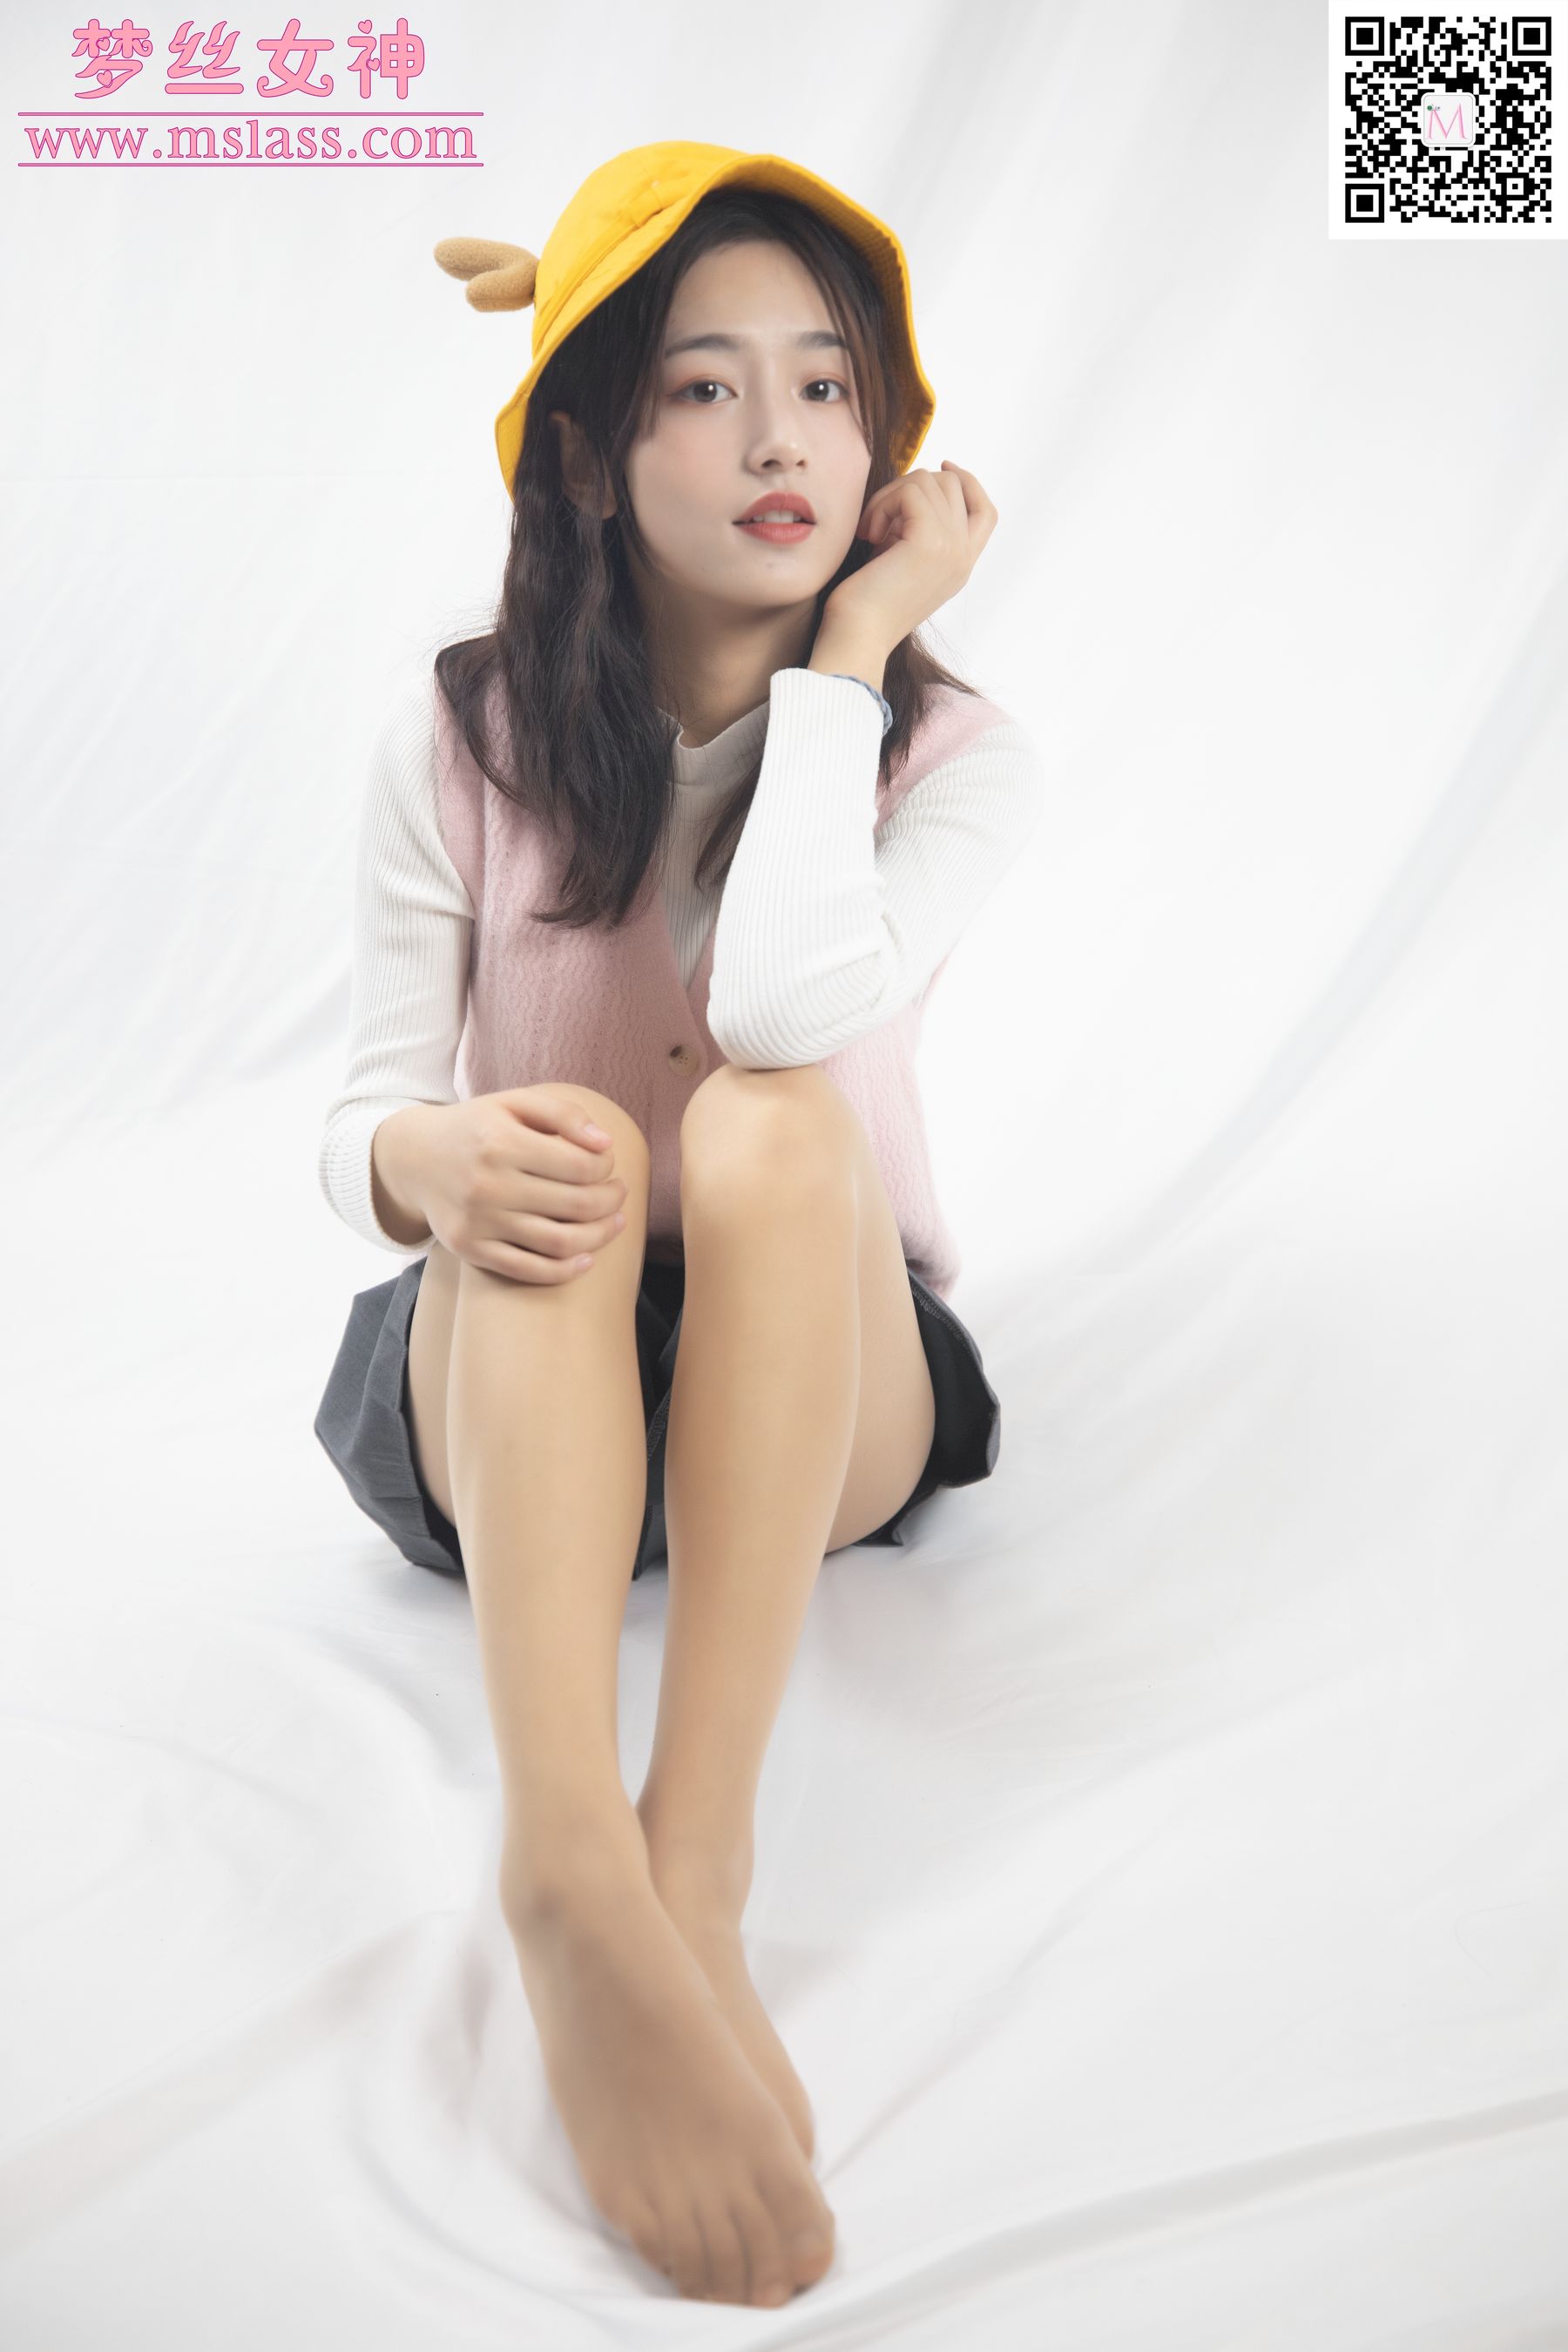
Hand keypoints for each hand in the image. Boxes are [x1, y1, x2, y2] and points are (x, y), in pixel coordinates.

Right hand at [378, 1089, 631, 1282]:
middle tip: (620, 1194)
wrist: (414, 1158)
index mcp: (500, 1141)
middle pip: (576, 1205)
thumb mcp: (513, 1103)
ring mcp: (478, 1221)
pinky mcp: (470, 1249)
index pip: (580, 1165)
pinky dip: (565, 1271)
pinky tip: (587, 1259)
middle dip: (612, 1201)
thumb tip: (606, 1144)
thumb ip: (562, 1113)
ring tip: (615, 1223)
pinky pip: (529, 1270)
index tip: (606, 1164)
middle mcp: (488, 1184)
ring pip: (559, 1243)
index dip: (606, 1167)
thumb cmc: (477, 1127)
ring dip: (600, 1236)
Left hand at [824, 460, 997, 647]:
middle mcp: (964, 557)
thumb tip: (916, 484)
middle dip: (910, 487)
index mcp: (961, 565)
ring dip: (890, 496)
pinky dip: (883, 504)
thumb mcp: (900, 560)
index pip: (985, 511)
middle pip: (953, 485)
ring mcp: (953, 549)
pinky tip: (869, 534)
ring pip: (929, 481)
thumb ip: (917, 530)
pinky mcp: (932, 542)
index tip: (940, 465)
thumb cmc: (865, 603)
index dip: (967, 481)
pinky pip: (911, 491)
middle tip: (879, 518)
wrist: (857, 637)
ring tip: (870, 530)